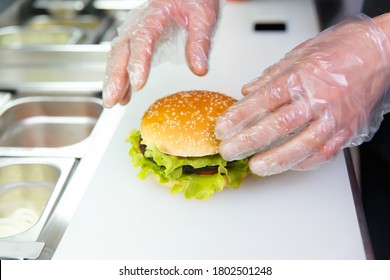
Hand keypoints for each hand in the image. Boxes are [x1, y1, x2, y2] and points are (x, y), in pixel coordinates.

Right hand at [102, 0, 219, 107]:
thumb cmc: (193, 0)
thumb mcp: (203, 17)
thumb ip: (199, 42)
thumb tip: (199, 69)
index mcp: (156, 14)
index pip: (142, 38)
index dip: (138, 62)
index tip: (138, 83)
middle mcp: (139, 21)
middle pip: (122, 49)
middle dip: (115, 77)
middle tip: (113, 100)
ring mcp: (133, 29)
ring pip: (116, 54)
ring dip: (113, 79)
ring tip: (113, 101)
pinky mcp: (134, 38)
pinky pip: (121, 57)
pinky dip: (119, 77)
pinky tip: (122, 95)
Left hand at [215, 14, 389, 175]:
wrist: (380, 52)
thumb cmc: (341, 49)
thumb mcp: (299, 54)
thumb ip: (271, 77)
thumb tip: (247, 92)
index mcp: (302, 76)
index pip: (263, 101)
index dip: (239, 117)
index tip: (222, 128)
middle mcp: (318, 98)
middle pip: (277, 125)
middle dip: (249, 142)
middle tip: (229, 151)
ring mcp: (334, 117)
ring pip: (302, 145)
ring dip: (275, 160)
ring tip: (255, 167)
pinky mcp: (347, 130)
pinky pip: (323, 152)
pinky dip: (303, 162)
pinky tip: (286, 165)